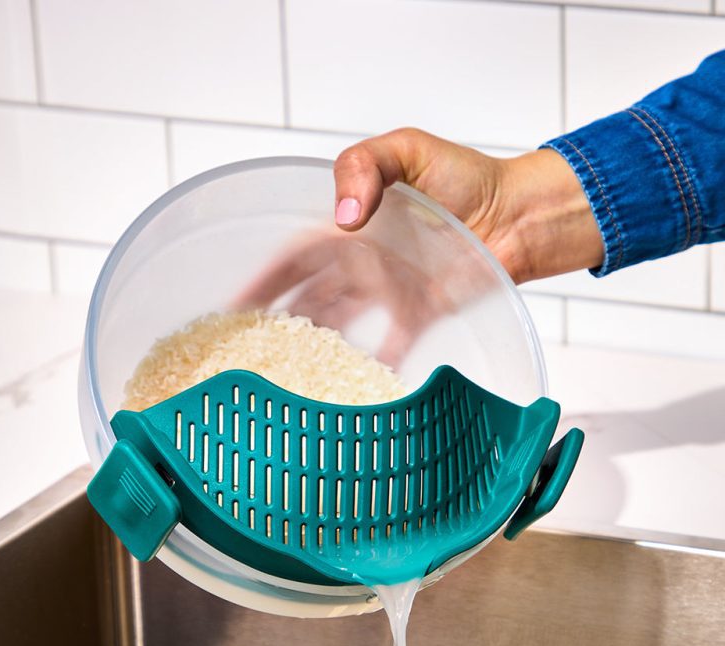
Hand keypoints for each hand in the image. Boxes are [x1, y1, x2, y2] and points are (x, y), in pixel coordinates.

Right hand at [234, 128, 603, 365]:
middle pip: (308, 295)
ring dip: (316, 347)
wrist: (518, 211)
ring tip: (289, 375)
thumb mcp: (408, 148)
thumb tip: (344, 218)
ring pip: (341, 324)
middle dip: (278, 321)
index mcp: (349, 226)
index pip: (293, 256)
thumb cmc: (466, 176)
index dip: (262, 280)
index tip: (234, 309)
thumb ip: (366, 167)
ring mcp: (388, 291)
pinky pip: (390, 346)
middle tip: (250, 351)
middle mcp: (362, 262)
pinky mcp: (418, 315)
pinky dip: (374, 366)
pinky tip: (354, 389)